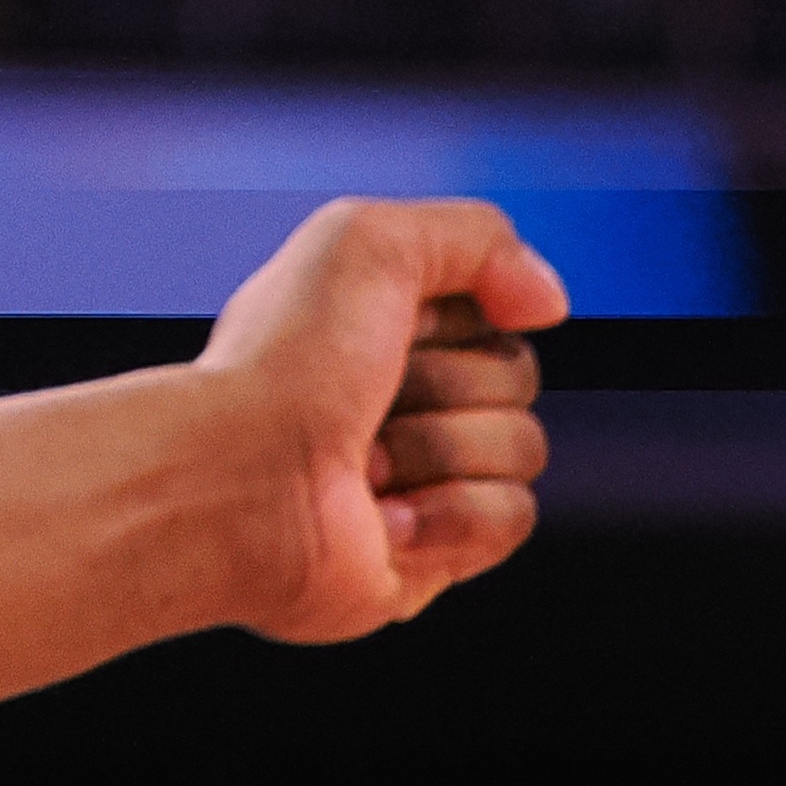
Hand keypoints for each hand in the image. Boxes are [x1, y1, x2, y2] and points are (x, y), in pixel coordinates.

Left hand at [197, 196, 565, 644]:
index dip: (454, 315)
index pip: (494, 307)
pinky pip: (513, 518)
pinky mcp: (435, 548)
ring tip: (366, 464)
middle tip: (369, 399)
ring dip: (442, 449)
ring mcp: (421, 476)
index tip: (392, 325)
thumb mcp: (369, 242)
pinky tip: (384, 516)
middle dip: (450, 384)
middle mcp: (399, 397)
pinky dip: (451, 515)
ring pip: (522, 447)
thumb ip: (477, 236)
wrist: (238, 484)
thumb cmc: (283, 364)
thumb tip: (547, 301)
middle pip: (517, 376)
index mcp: (381, 325)